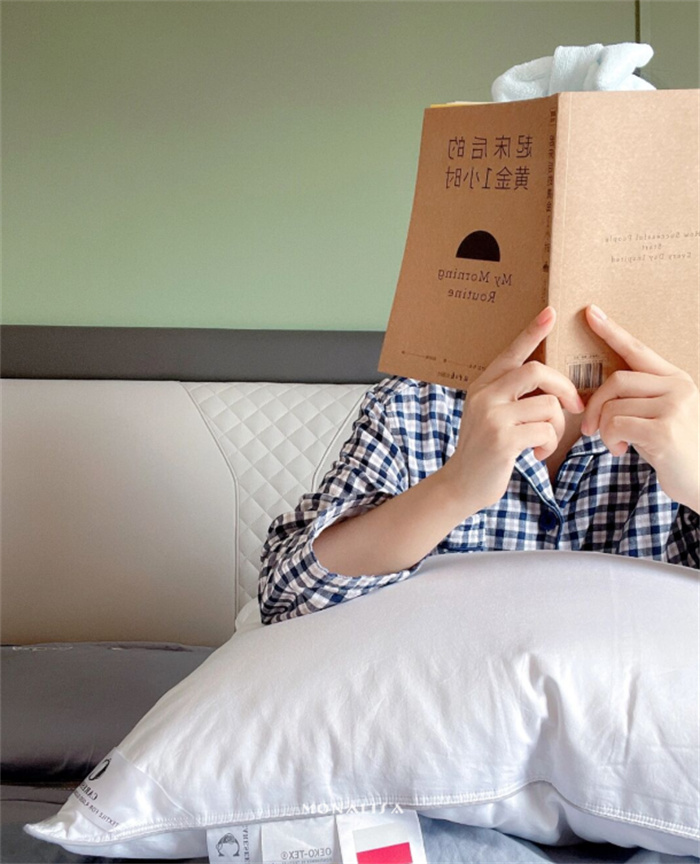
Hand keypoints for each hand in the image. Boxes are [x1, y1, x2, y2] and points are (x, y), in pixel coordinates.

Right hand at [442, 305, 584, 510]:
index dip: (532, 332)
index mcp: (483, 385)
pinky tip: (538, 455)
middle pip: (537, 371)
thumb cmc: (485, 451)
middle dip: (564, 387)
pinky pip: (545, 431)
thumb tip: (552, 390)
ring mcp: (492, 417)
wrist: (461, 485)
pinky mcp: (502, 440)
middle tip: (575, 406)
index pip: (511, 352)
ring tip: (545, 442)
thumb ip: (512, 398)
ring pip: (548, 405)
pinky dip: (549, 444)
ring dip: (556, 427)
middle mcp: (485, 396)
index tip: (551, 312)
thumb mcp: (491, 416)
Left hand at [581, 304, 699, 513]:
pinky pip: (615, 424)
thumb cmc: (674, 451)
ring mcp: (673, 407)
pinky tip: (620, 451)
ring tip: (614, 444)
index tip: (590, 312)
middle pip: (616, 380)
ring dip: (603, 428)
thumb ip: (639, 400)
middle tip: (588, 428)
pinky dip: (609, 439)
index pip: (638, 349)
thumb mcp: (660, 417)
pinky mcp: (664, 430)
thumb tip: (600, 395)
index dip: (612, 331)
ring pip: (612, 405)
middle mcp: (678, 387)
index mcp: (675, 379)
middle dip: (594, 404)